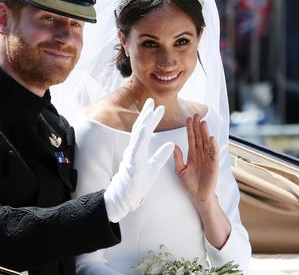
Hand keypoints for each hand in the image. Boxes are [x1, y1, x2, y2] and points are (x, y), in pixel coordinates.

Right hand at [103, 98, 174, 222]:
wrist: (126, 198)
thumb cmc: (137, 183)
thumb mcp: (154, 167)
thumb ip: (161, 155)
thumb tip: (172, 144)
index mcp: (139, 150)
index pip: (145, 131)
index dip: (151, 118)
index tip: (158, 107)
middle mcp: (134, 150)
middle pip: (140, 128)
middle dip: (146, 114)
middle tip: (151, 101)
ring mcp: (132, 156)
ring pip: (138, 136)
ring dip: (144, 122)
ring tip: (150, 111)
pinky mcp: (132, 164)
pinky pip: (136, 149)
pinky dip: (140, 138)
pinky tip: (144, 129)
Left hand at [174, 114, 219, 204]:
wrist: (199, 196)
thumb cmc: (190, 184)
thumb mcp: (180, 170)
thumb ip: (177, 158)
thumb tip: (174, 145)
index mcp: (192, 154)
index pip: (191, 138)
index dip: (190, 128)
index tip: (187, 118)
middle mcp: (201, 154)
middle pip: (199, 137)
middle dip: (197, 126)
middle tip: (196, 114)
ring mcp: (208, 158)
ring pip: (206, 143)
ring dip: (205, 133)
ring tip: (203, 122)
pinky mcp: (214, 165)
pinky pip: (213, 154)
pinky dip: (213, 146)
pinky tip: (211, 138)